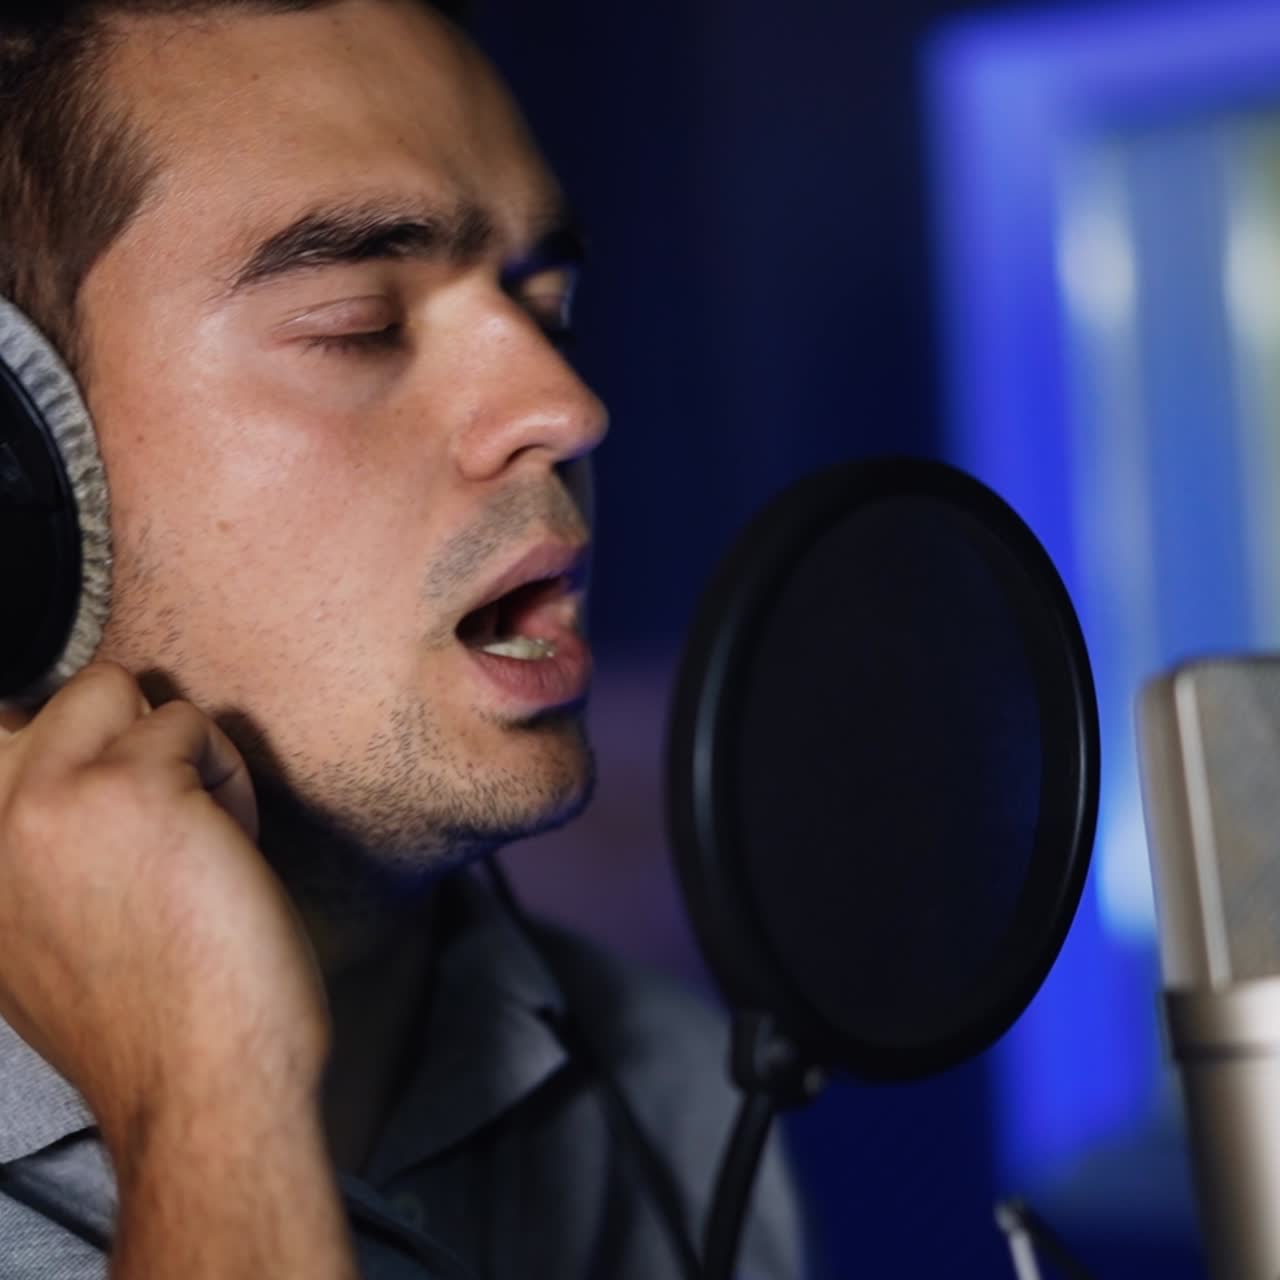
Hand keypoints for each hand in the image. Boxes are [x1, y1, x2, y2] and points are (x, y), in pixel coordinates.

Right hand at [0, 662, 330, 1151]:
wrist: (198, 1081)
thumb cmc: (151, 1017)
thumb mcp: (40, 938)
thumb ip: (30, 856)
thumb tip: (46, 763)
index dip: (63, 744)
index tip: (117, 801)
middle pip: (60, 698)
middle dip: (128, 735)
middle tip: (167, 814)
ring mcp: (52, 797)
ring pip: (121, 688)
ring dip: (180, 748)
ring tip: (202, 829)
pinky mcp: (132, 786)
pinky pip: (191, 723)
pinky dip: (227, 774)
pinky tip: (231, 846)